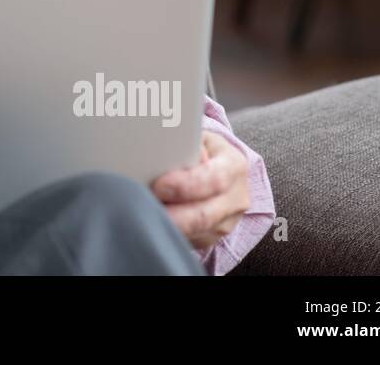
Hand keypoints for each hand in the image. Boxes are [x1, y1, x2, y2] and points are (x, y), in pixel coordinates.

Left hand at [150, 131, 250, 250]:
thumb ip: (183, 144)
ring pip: (196, 234)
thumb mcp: (195, 136)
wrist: (217, 168)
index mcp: (233, 166)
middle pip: (204, 215)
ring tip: (143, 215)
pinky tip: (153, 223)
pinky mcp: (212, 237)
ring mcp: (227, 222)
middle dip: (173, 215)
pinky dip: (170, 234)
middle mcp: (236, 197)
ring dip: (168, 226)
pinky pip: (190, 242)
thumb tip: (166, 153)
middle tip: (145, 207)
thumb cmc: (198, 148)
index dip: (185, 186)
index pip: (213, 179)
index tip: (159, 186)